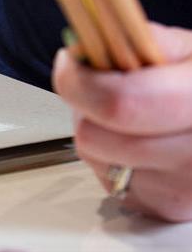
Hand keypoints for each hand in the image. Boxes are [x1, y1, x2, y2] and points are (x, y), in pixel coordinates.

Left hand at [53, 22, 191, 221]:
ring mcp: (182, 190)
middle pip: (94, 136)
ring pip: (94, 159)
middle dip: (85, 106)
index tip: (71, 64)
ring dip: (97, 133)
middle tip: (99, 87)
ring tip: (129, 117)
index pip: (120, 103)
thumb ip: (144, 42)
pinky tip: (141, 144)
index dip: (81, 82)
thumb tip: (88, 49)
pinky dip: (112, 159)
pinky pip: (108, 179)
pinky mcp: (164, 209)